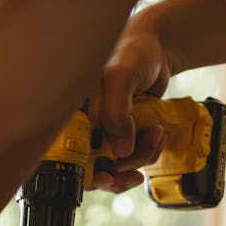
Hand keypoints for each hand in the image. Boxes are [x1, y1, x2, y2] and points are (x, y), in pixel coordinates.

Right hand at [89, 10, 171, 193]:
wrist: (158, 48)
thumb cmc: (132, 51)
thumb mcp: (120, 78)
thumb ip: (116, 113)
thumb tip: (121, 151)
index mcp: (72, 114)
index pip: (67, 155)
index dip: (84, 174)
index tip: (106, 177)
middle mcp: (85, 125)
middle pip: (94, 168)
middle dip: (119, 171)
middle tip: (134, 171)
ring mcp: (105, 131)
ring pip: (119, 164)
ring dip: (141, 156)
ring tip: (155, 134)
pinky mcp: (124, 133)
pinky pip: (135, 156)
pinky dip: (149, 151)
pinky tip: (156, 134)